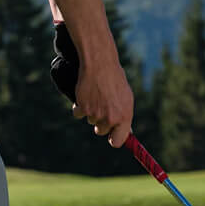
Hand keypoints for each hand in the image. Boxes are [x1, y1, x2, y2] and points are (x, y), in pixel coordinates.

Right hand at [50, 22, 132, 147]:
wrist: (100, 64)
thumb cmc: (115, 80)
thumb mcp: (126, 98)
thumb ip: (125, 116)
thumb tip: (125, 133)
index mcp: (125, 116)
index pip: (118, 141)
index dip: (114, 139)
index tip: (111, 137)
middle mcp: (111, 118)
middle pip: (101, 131)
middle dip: (101, 122)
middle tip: (103, 106)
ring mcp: (96, 114)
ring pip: (91, 121)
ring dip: (91, 111)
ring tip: (96, 95)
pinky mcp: (83, 108)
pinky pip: (78, 114)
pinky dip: (80, 106)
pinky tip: (85, 95)